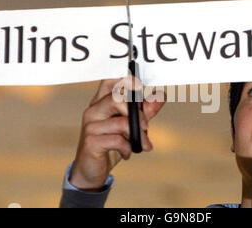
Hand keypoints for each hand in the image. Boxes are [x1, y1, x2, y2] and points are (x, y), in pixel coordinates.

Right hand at [69, 76, 165, 191]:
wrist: (91, 172)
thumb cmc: (111, 146)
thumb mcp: (131, 128)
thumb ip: (145, 112)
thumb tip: (161, 95)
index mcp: (101, 103)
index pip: (110, 80)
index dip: (127, 79)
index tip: (141, 87)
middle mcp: (93, 111)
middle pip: (117, 99)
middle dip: (138, 114)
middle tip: (147, 127)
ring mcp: (90, 126)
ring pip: (121, 122)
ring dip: (138, 136)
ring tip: (142, 145)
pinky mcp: (91, 142)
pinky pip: (117, 140)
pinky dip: (127, 148)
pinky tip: (127, 153)